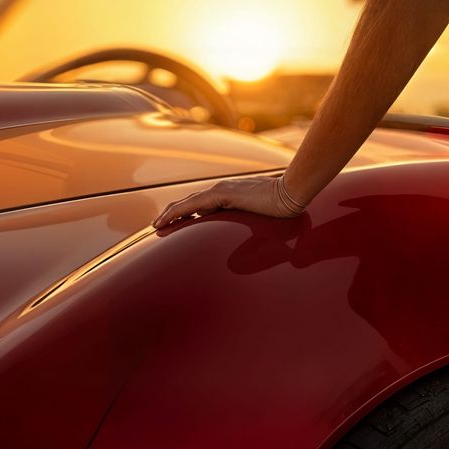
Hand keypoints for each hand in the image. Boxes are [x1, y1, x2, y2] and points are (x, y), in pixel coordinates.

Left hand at [152, 172, 306, 228]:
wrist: (292, 194)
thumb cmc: (282, 210)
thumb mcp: (259, 225)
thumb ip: (248, 237)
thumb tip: (238, 258)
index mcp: (230, 197)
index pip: (201, 205)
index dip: (184, 214)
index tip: (171, 225)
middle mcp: (222, 191)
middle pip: (189, 203)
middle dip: (172, 214)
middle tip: (158, 227)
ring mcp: (221, 190)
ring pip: (187, 203)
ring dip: (169, 214)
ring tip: (156, 226)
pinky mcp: (222, 193)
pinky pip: (191, 205)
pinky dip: (175, 213)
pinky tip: (164, 221)